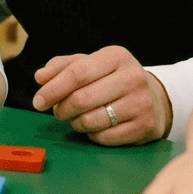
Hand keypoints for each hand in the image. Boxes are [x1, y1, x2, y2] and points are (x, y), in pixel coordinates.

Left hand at [31, 45, 171, 144]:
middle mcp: (133, 78)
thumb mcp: (90, 64)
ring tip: (76, 118)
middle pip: (81, 99)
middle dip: (61, 109)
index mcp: (117, 57)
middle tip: (57, 112)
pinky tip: (94, 127)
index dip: (53, 89)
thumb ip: (62, 67)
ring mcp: (142, 103)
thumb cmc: (111, 79)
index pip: (77, 73)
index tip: (38, 101)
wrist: (154, 97)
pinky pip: (104, 137)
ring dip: (75, 123)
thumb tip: (40, 77)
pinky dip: (91, 135)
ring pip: (91, 121)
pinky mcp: (146, 127)